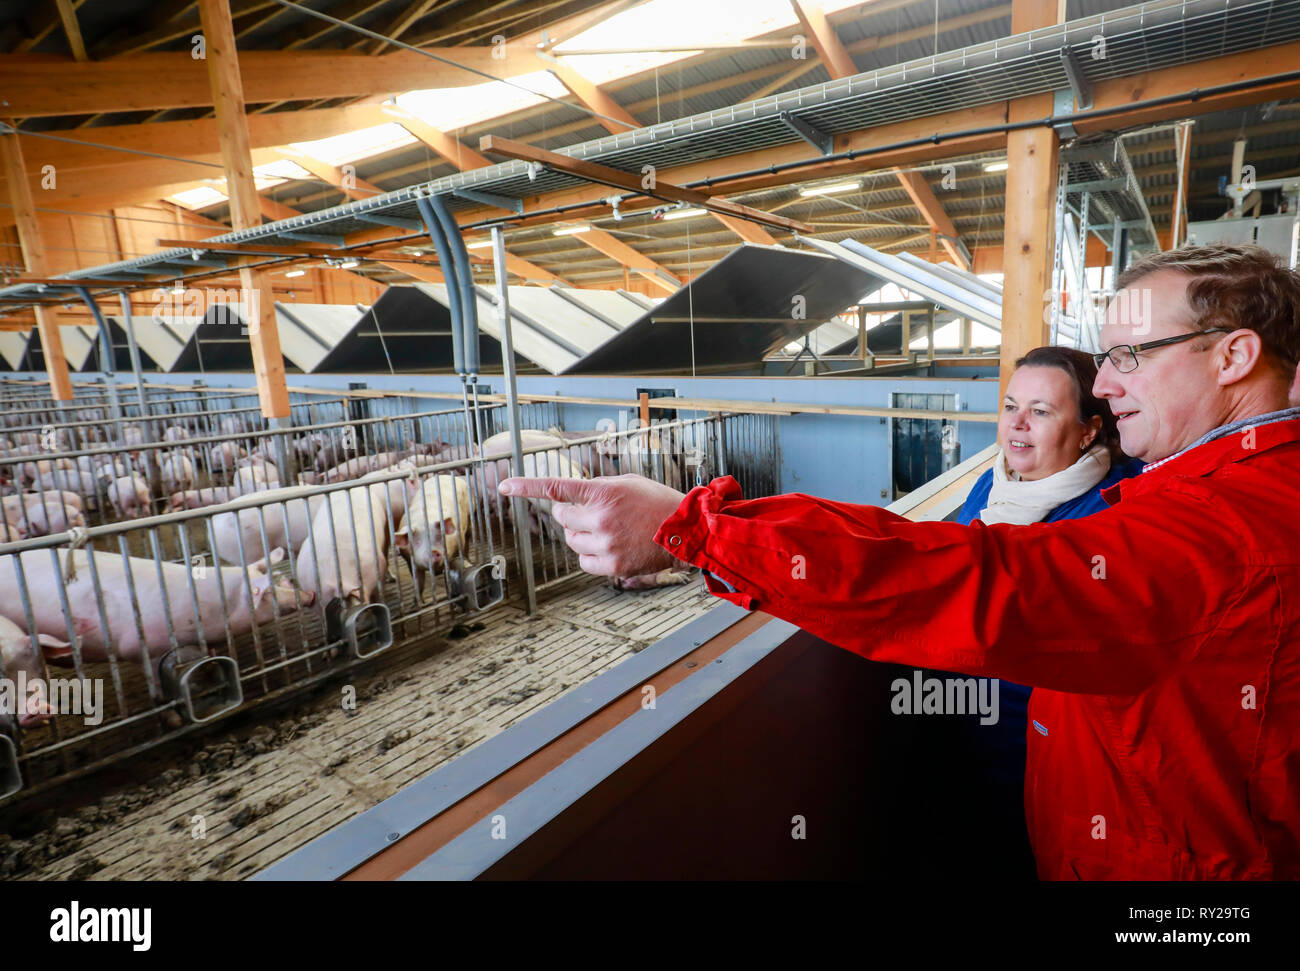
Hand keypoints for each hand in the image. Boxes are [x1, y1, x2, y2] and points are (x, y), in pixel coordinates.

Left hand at [498, 473, 686, 578]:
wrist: (684, 530)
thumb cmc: (658, 503)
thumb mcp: (627, 482)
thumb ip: (598, 487)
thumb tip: (574, 496)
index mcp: (603, 492)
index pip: (556, 487)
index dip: (527, 487)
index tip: (506, 486)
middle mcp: (601, 518)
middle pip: (562, 519)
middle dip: (569, 515)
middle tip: (586, 513)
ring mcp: (605, 544)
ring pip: (572, 541)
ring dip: (580, 535)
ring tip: (605, 530)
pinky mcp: (613, 566)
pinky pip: (583, 562)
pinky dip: (589, 555)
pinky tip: (606, 547)